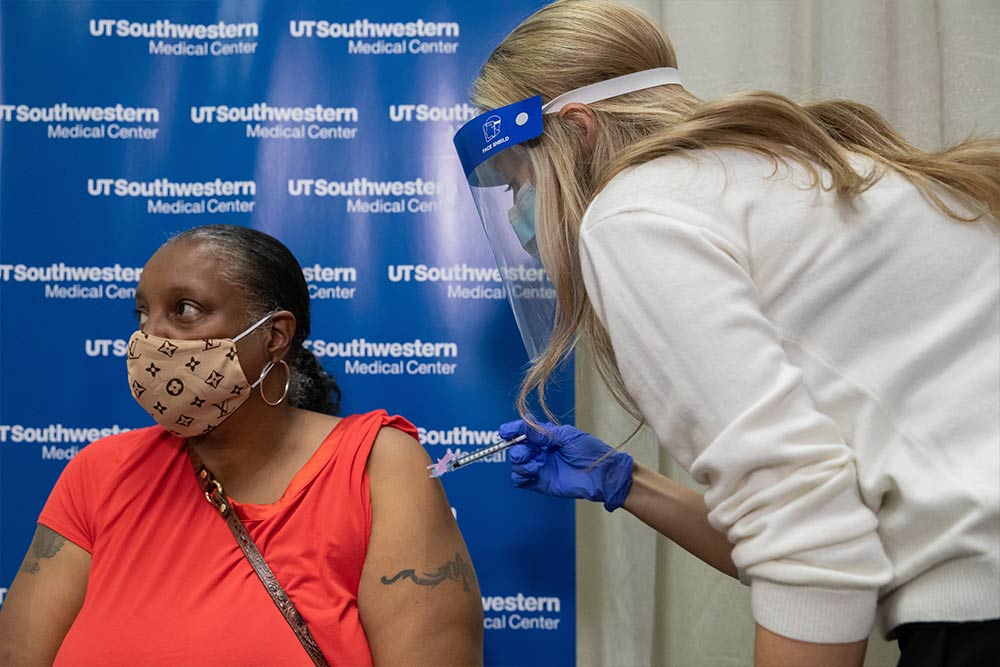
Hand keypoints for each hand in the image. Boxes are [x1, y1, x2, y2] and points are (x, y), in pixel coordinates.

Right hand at [499, 419, 633, 511]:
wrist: (602, 474)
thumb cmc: (591, 453)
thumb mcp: (567, 436)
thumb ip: (543, 433)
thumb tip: (525, 422)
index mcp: (547, 438)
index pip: (524, 432)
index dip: (512, 430)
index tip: (504, 431)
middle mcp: (541, 452)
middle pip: (517, 448)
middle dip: (516, 447)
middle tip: (525, 450)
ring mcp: (540, 467)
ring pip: (516, 464)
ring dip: (519, 462)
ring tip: (532, 463)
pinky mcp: (541, 483)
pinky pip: (520, 480)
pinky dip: (520, 475)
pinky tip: (533, 471)